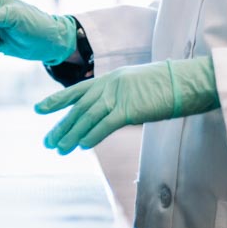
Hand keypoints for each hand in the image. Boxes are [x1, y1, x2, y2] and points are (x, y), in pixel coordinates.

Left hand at [35, 57, 219, 153]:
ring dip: (71, 135)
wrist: (187, 81)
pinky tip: (81, 146)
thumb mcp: (137, 85)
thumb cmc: (168, 85)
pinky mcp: (130, 108)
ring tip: (59, 149)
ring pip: (87, 118)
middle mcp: (110, 85)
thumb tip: (108, 111)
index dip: (56, 101)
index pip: (77, 90)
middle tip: (47, 142)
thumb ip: (119, 96)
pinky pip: (105, 124)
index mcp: (110, 78)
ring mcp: (119, 95)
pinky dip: (91, 135)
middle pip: (78, 108)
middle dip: (61, 126)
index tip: (39, 109)